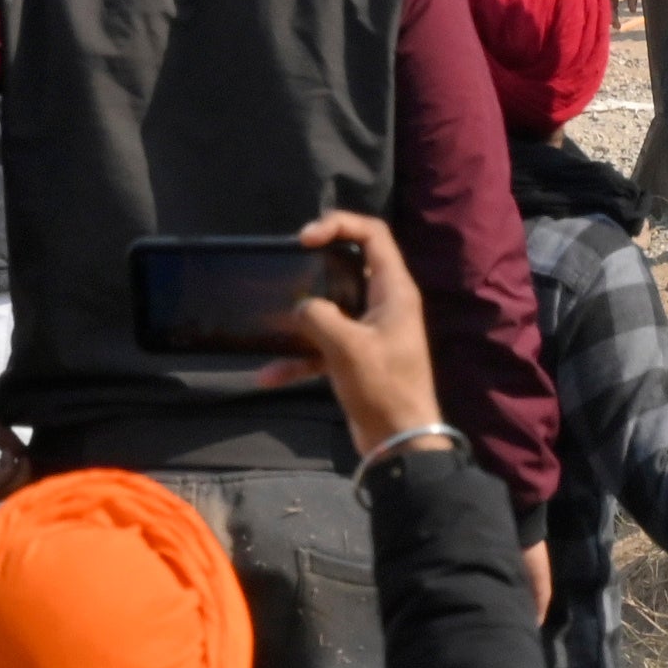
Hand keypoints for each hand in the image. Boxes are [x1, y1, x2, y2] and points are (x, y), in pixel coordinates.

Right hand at [255, 211, 441, 456]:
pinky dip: (297, 357)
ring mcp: (369, 331)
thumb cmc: (382, 387)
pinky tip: (268, 375)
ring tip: (273, 317)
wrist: (399, 444)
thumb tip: (302, 308)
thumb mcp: (346, 347)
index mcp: (392, 291)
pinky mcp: (356, 357)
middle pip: (349, 265)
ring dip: (301, 314)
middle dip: (315, 264)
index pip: (373, 234)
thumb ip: (317, 315)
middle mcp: (383, 303)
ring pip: (331, 306)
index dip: (338, 224)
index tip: (304, 239)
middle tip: (288, 266)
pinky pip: (321, 346)